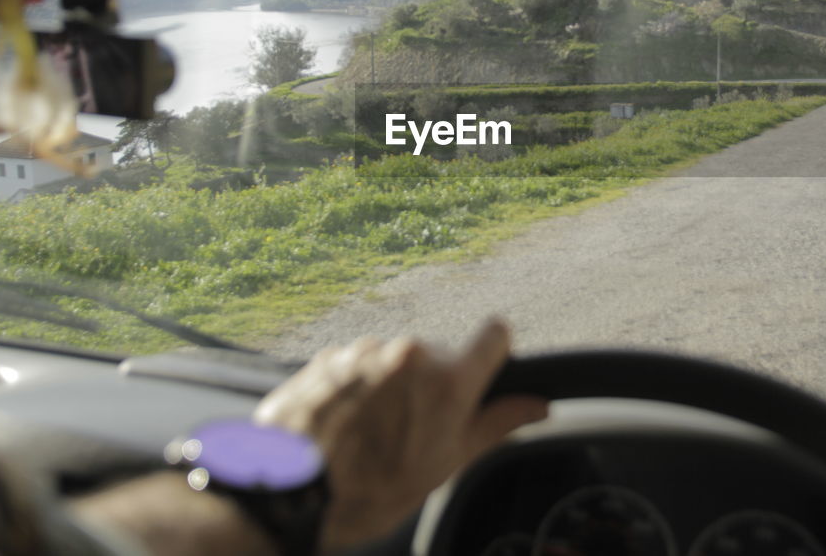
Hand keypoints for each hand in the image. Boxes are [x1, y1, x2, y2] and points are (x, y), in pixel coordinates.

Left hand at [254, 318, 547, 551]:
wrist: (289, 492)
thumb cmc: (369, 489)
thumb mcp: (445, 466)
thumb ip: (494, 426)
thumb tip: (536, 406)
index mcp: (447, 380)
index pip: (495, 333)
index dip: (495, 352)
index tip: (486, 371)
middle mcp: (409, 353)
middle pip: (441, 355)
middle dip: (435, 385)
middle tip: (417, 430)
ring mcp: (366, 350)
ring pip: (398, 361)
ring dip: (394, 387)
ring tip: (371, 434)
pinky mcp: (330, 355)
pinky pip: (360, 364)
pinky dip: (359, 388)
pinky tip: (345, 425)